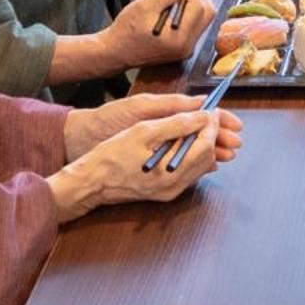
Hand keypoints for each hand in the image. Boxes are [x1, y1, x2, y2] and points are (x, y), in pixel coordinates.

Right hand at [47, 108, 237, 220]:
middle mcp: (176, 186)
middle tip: (206, 117)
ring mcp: (171, 192)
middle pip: (208, 158)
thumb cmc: (112, 155)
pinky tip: (184, 143)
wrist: (91, 182)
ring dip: (203, 145)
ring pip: (200, 167)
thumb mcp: (143, 131)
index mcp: (172, 171)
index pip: (207, 145)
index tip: (210, 111)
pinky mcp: (165, 193)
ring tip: (196, 127)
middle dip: (211, 135)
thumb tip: (202, 116)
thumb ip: (177, 124)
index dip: (212, 125)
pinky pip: (188, 174)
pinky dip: (191, 157)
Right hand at [100, 0, 215, 68]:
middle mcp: (187, 46)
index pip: (200, 7)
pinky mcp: (183, 49)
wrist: (116, 53)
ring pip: (203, 20)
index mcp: (179, 37)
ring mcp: (186, 49)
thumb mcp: (145, 6)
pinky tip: (180, 5)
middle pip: (207, 14)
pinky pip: (195, 27)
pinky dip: (192, 13)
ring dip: (197, 3)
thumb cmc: (126, 30)